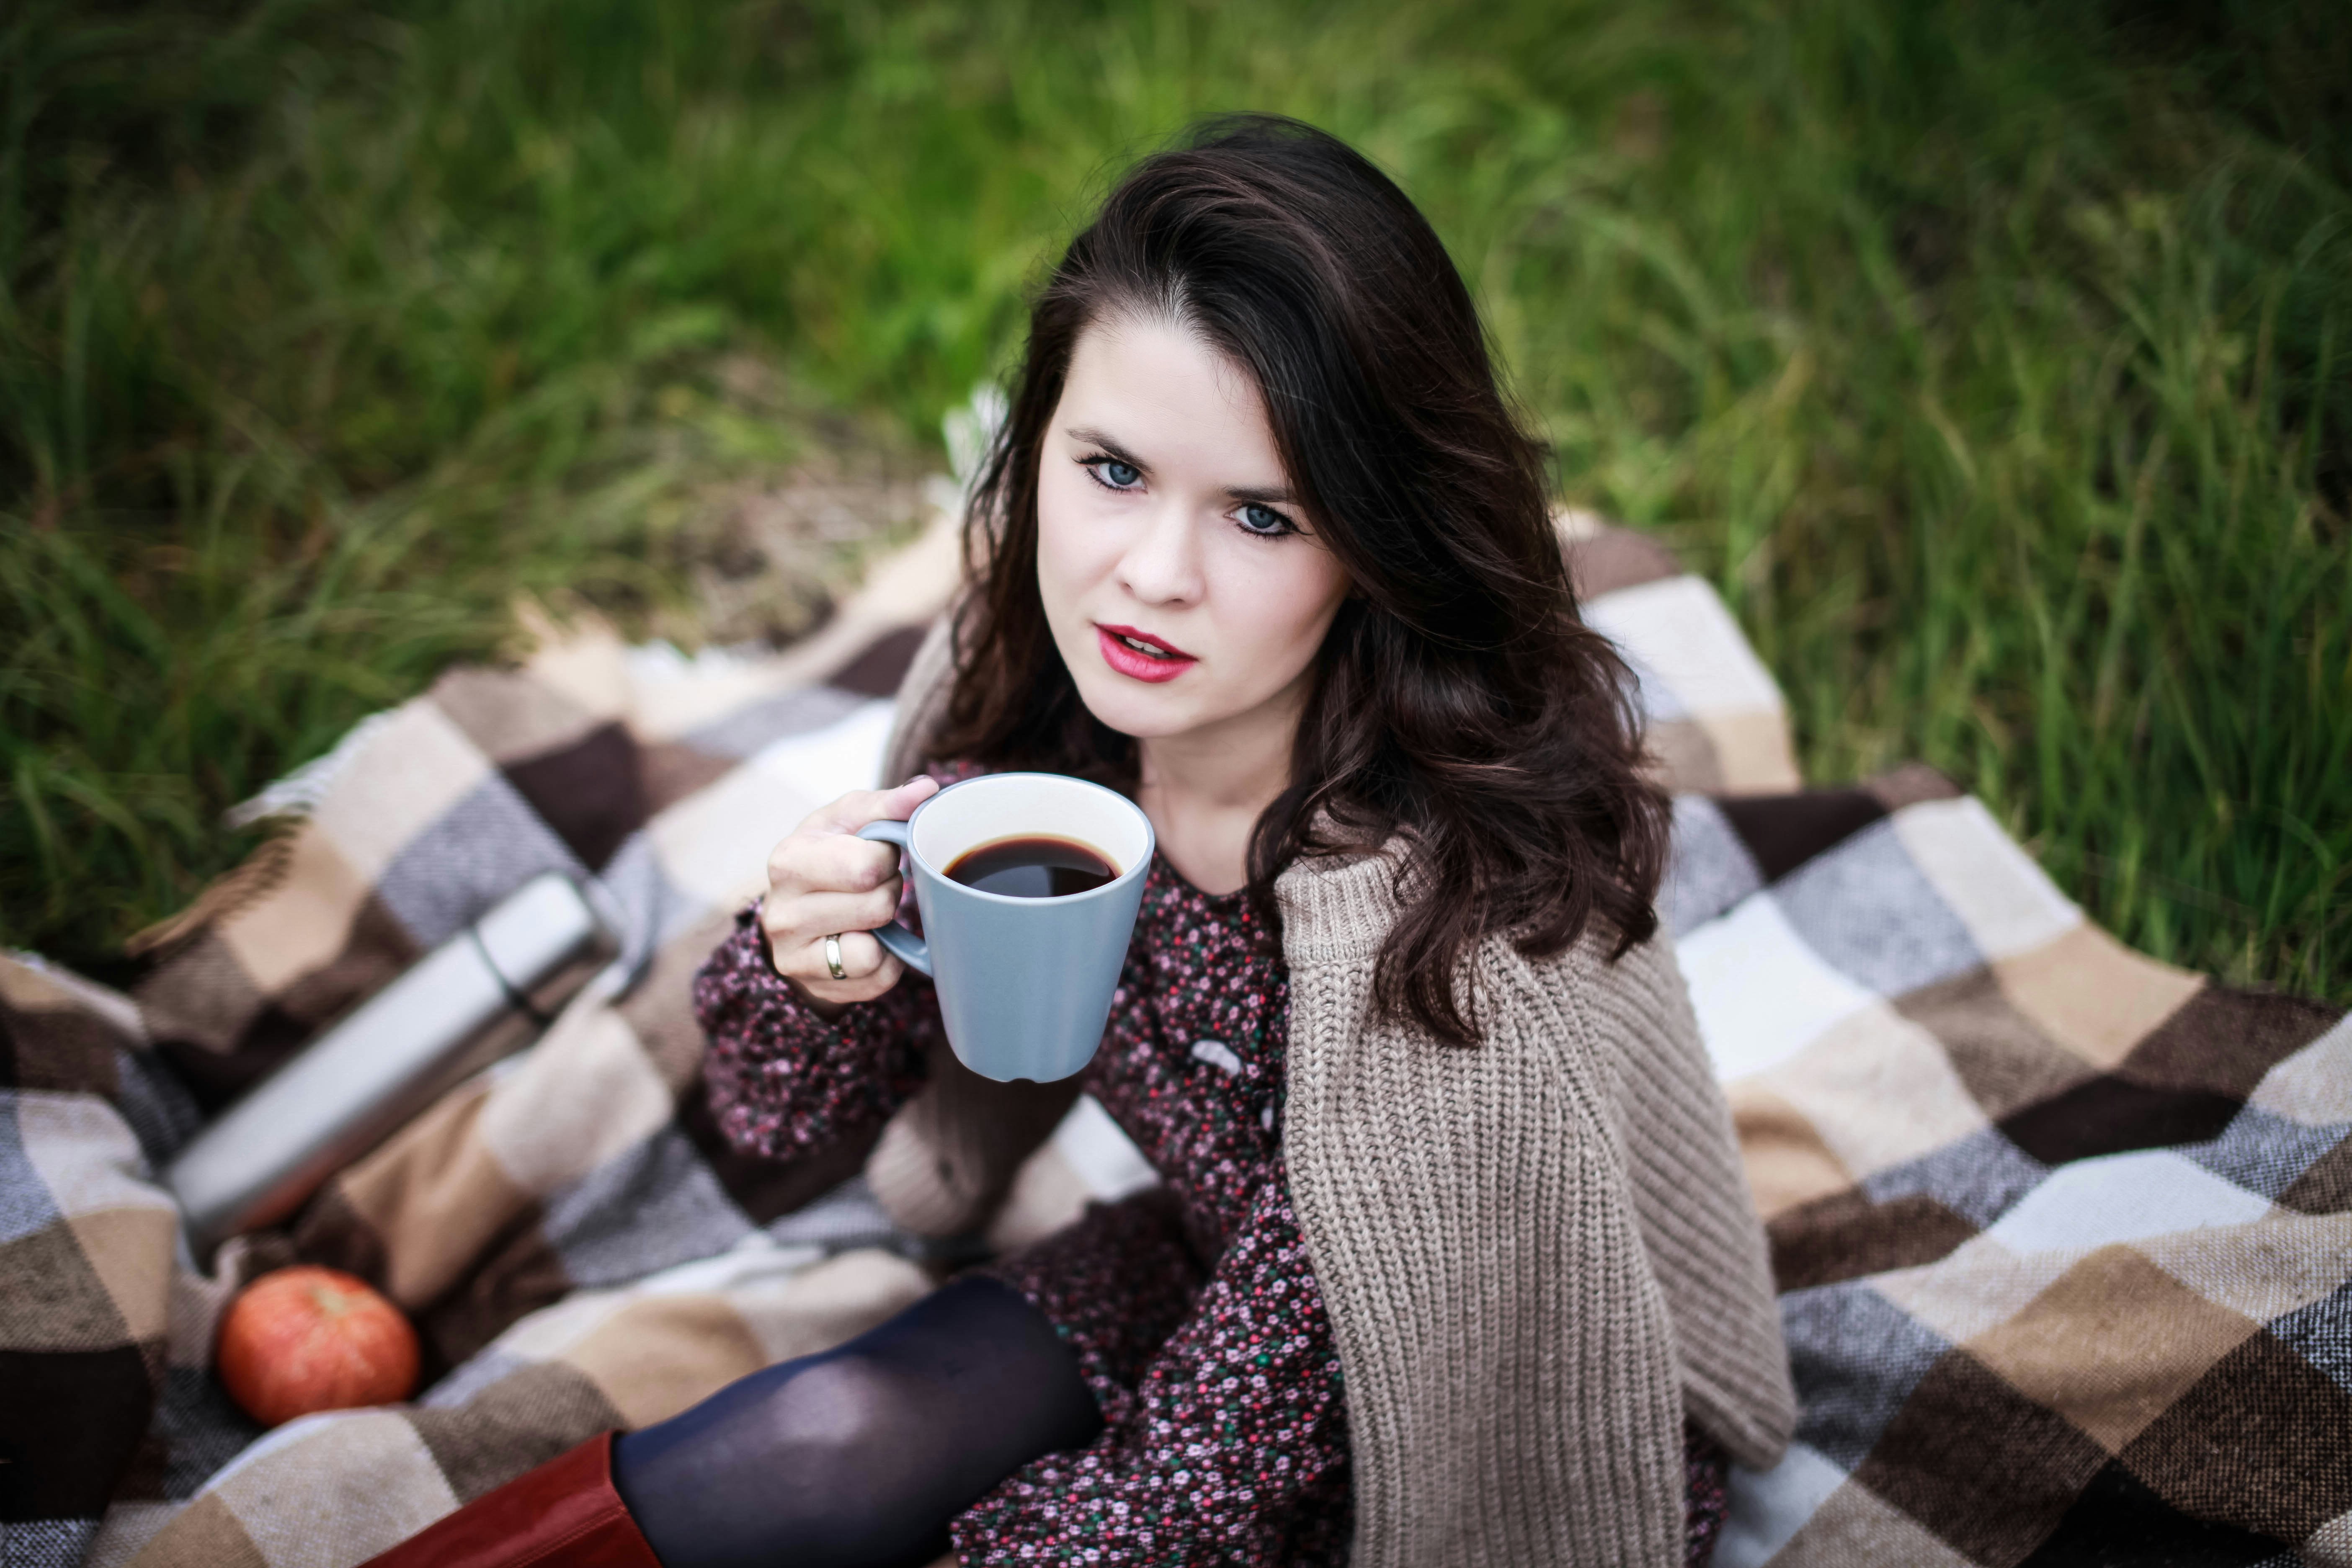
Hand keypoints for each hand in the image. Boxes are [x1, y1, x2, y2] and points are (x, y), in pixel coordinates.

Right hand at [760, 776, 938, 1008]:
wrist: (796, 909)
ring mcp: (794, 956)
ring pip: (872, 951)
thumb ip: (887, 804)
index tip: (878, 855)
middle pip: (876, 907)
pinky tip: (869, 940)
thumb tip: (927, 788)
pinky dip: (886, 961)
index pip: (866, 865)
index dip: (887, 858)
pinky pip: (877, 979)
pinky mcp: (817, 987)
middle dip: (889, 892)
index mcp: (788, 861)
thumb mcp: (848, 820)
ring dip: (886, 929)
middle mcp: (781, 913)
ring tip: (869, 913)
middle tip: (875, 885)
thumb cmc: (828, 855)